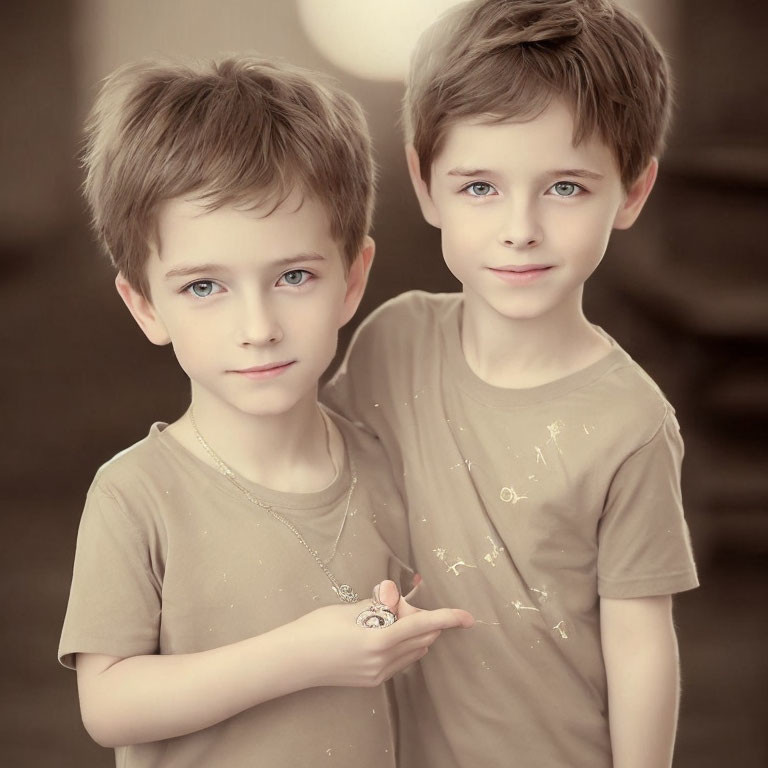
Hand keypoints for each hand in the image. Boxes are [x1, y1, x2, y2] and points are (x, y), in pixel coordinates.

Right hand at [290, 581, 472, 688]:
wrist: (292, 660)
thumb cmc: (317, 628)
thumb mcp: (350, 608)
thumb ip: (380, 605)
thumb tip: (397, 601)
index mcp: (378, 639)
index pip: (423, 625)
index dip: (447, 619)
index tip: (467, 617)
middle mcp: (382, 661)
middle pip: (423, 638)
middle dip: (422, 619)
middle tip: (396, 603)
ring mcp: (378, 674)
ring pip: (414, 651)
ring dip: (414, 633)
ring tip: (386, 618)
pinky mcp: (372, 681)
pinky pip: (401, 661)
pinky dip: (403, 644)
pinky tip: (383, 632)